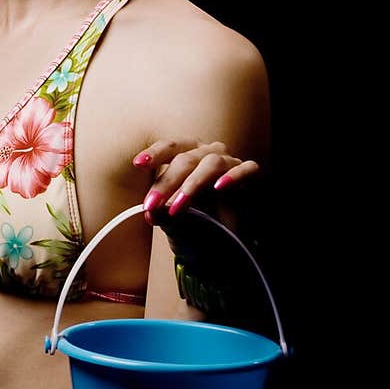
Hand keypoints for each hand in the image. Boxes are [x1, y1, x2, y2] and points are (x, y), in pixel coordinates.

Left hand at [132, 138, 259, 225]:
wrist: (229, 241)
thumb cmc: (199, 222)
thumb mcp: (175, 221)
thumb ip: (163, 214)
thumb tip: (150, 212)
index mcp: (188, 155)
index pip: (170, 147)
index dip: (155, 153)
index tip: (138, 164)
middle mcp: (208, 153)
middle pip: (186, 159)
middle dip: (166, 183)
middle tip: (150, 205)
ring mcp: (230, 162)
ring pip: (211, 163)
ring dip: (192, 185)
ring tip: (178, 207)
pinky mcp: (250, 175)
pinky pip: (245, 168)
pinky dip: (233, 176)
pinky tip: (219, 187)